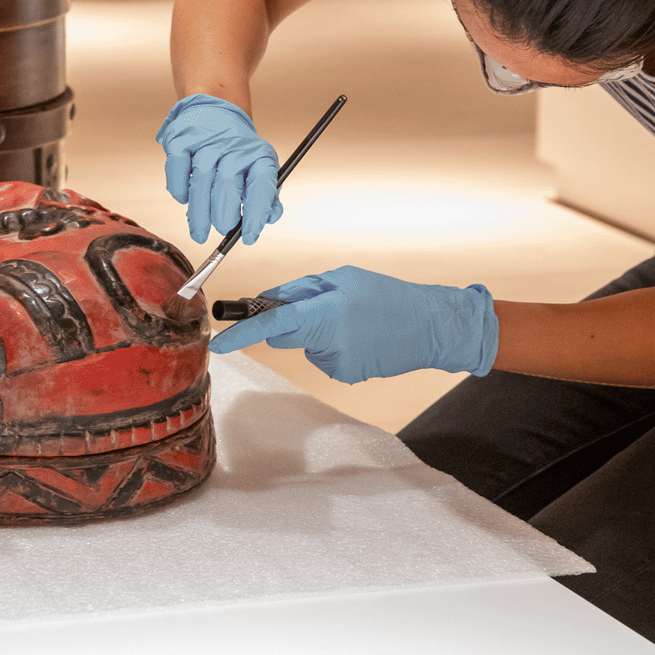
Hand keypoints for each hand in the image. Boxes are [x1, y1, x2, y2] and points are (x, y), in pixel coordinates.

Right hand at [156, 93, 282, 243]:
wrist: (215, 113)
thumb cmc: (238, 152)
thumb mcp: (259, 170)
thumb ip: (266, 197)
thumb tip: (269, 218)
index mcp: (259, 154)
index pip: (261, 186)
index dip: (255, 214)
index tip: (249, 236)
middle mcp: (234, 145)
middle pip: (227, 185)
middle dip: (223, 216)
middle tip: (221, 229)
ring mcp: (206, 140)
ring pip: (200, 181)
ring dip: (199, 212)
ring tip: (200, 230)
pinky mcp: (181, 138)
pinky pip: (178, 170)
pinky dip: (179, 191)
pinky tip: (186, 199)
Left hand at [209, 266, 498, 382]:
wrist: (433, 327)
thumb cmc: (389, 296)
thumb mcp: (344, 278)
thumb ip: (303, 290)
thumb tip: (270, 302)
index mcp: (327, 313)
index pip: (274, 324)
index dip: (243, 333)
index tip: (220, 342)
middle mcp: (330, 343)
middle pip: (285, 336)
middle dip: (291, 323)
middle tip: (321, 306)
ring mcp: (338, 365)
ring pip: (307, 346)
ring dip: (319, 333)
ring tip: (355, 321)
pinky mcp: (347, 376)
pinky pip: (324, 357)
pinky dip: (335, 346)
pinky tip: (361, 337)